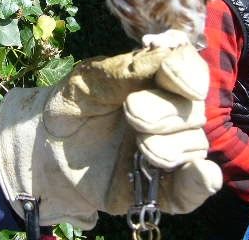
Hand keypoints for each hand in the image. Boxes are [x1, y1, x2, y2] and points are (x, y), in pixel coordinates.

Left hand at [0, 45, 221, 228]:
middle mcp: (171, 114)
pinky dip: (200, 183)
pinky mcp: (162, 188)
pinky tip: (203, 175)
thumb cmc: (71, 106)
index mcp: (157, 82)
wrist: (45, 151)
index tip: (170, 76)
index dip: (187, 72)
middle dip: (165, 112)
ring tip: (140, 148)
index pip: (189, 71)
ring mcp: (170, 150)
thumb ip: (128, 69)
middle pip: (192, 110)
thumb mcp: (90, 79)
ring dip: (171, 146)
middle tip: (131, 113)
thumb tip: (169, 57)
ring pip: (194, 145)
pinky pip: (192, 189)